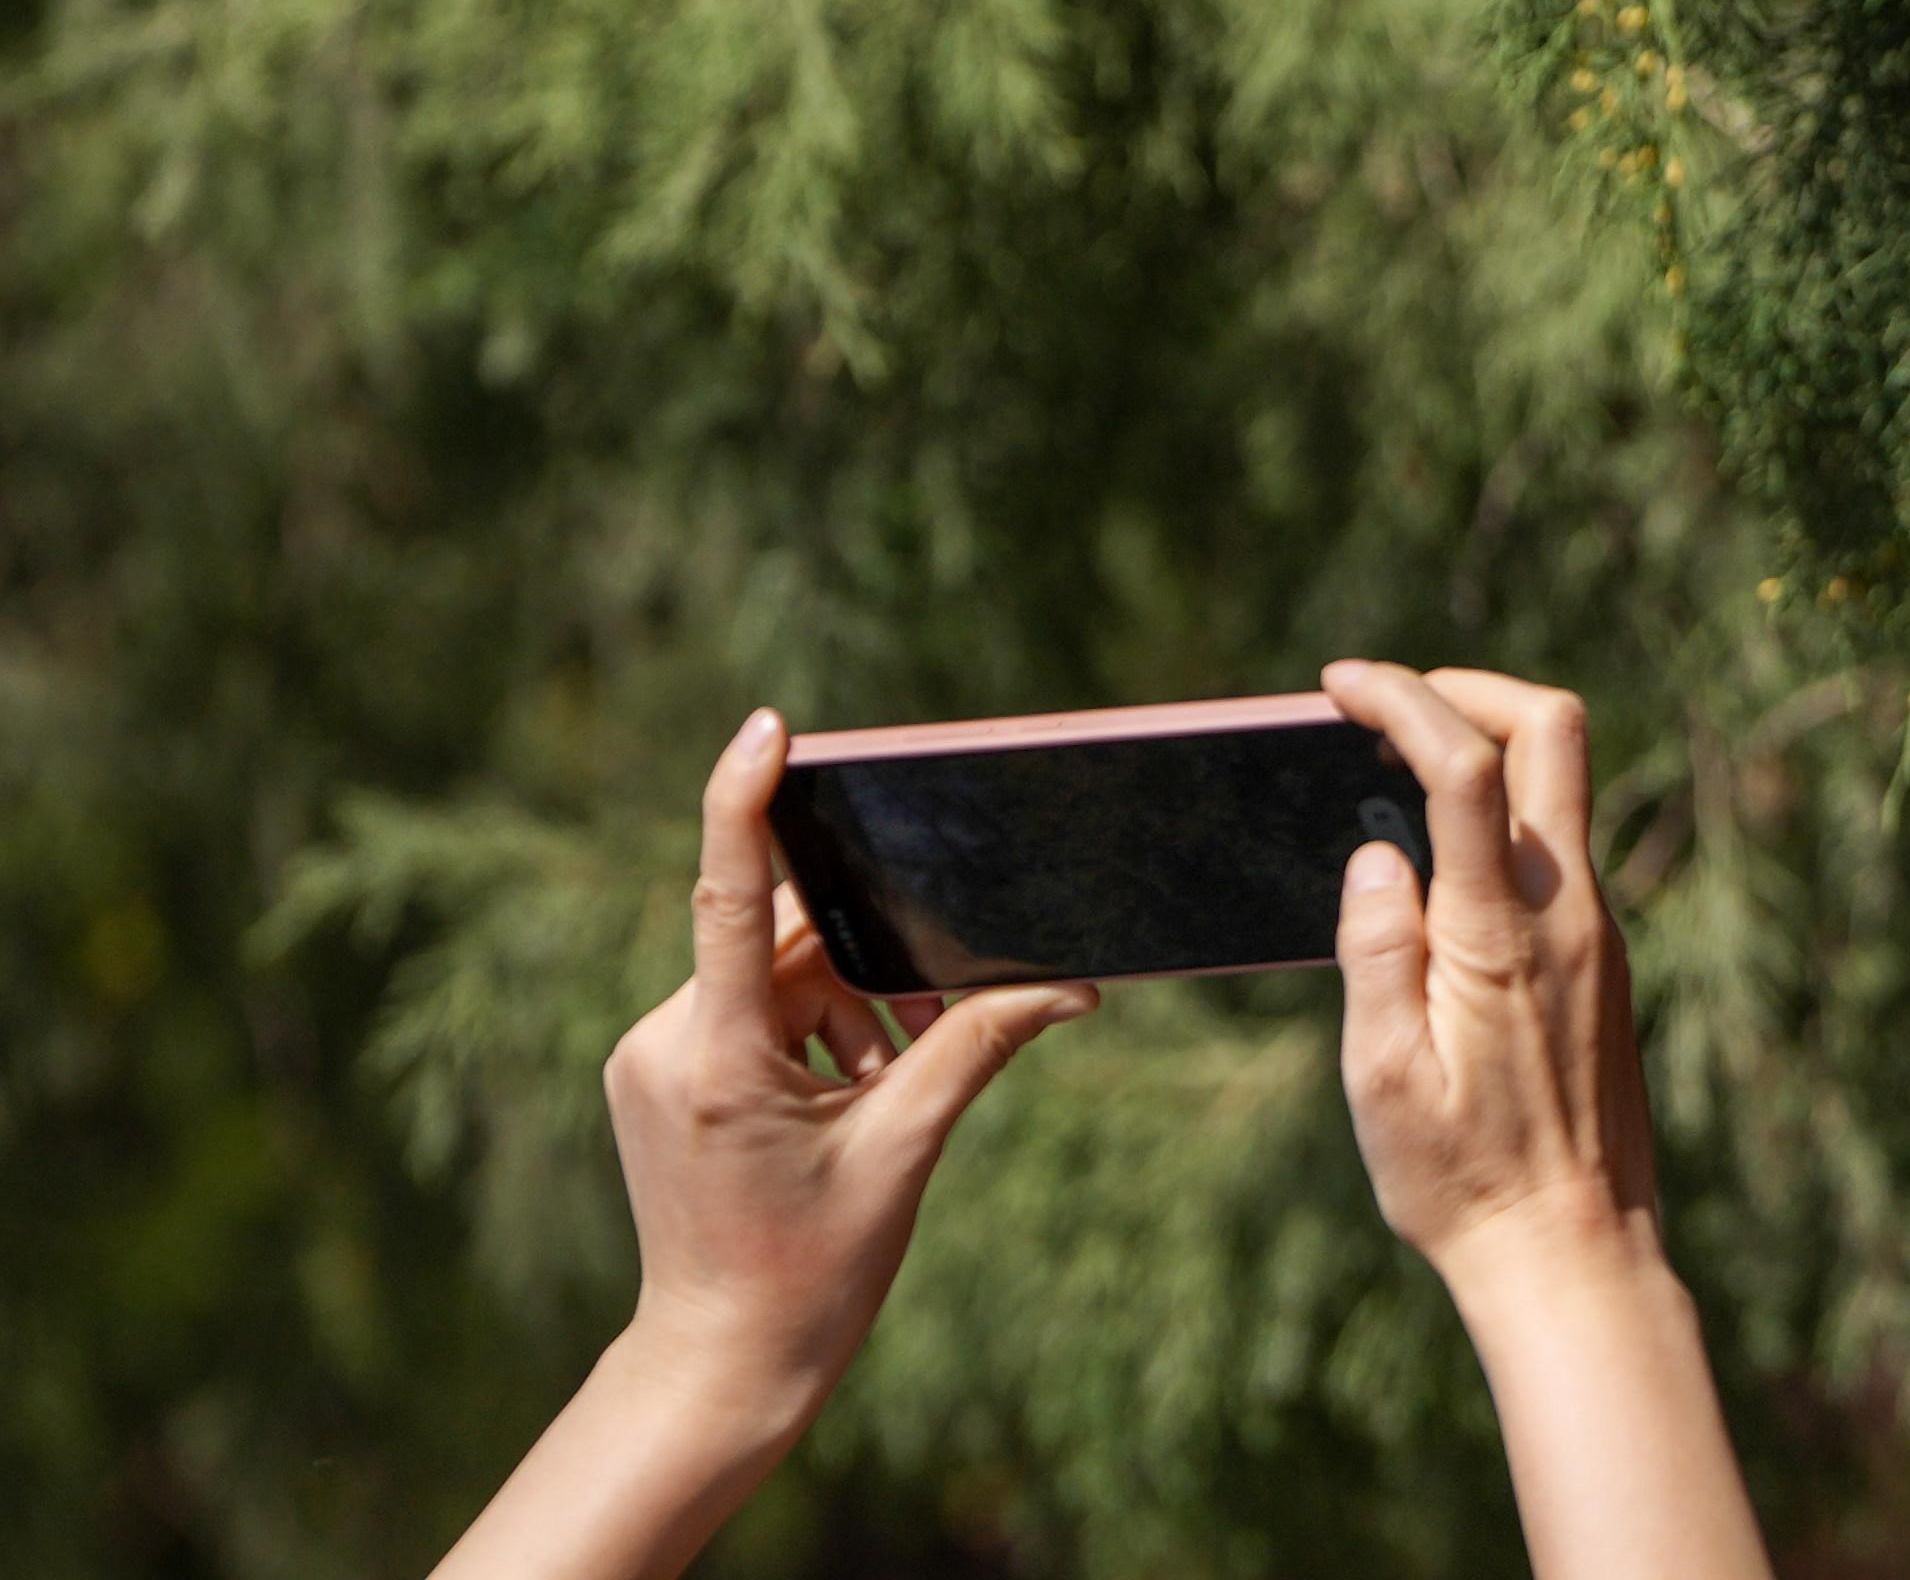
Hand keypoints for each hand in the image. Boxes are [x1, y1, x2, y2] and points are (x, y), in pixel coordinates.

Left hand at [432, 713, 1091, 1579]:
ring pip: (767, 977)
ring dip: (839, 1007)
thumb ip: (977, 1044)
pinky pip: (741, 1010)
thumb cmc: (811, 1277)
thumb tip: (1072, 984)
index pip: (729, 898)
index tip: (769, 724)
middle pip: (782, 944)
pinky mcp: (655, 1076)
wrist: (718, 1372)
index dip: (746, 800)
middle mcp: (666, 1045)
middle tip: (919, 1034)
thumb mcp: (905, 1152)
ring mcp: (650, 1059)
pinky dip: (804, 1030)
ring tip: (884, 1089)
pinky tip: (846, 1094)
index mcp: (720, 1061)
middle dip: (864, 968)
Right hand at [1320, 660, 1653, 1298]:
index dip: (1403, 698)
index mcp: (1502, 932)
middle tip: (1389, 705)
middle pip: (1552, 728)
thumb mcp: (1382, 1081)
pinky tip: (1443, 862)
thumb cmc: (1463, 1181)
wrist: (1574, 1257)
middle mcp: (1567, 911)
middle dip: (1468, 687)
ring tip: (1399, 772)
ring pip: (1563, 781)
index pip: (1464, 763)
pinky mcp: (1604, 958)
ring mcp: (1597, 930)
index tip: (1341, 683)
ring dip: (1489, 745)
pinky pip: (1560, 843)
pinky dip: (1504, 811)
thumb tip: (1373, 857)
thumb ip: (1375, 953)